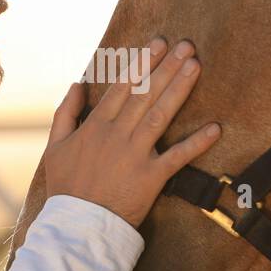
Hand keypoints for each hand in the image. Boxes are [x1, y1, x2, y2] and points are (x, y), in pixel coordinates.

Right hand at [42, 37, 220, 227]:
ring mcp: (136, 155)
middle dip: (166, 67)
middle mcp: (117, 135)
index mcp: (96, 126)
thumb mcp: (55, 146)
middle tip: (185, 45)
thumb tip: (76, 84)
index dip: (142, 63)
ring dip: (179, 89)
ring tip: (194, 66)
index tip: (157, 45)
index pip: (123, 87)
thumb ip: (65, 113)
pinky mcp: (152, 177)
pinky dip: (197, 143)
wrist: (77, 226)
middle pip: (145, 94)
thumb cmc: (66, 187)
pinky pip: (178, 157)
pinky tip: (215, 128)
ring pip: (161, 115)